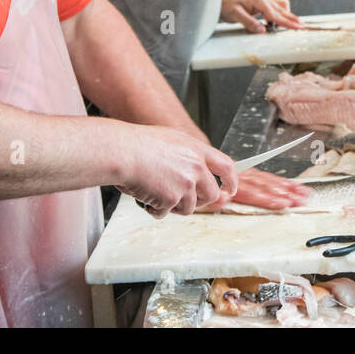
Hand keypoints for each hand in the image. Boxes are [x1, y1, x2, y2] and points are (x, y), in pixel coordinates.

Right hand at [116, 125, 236, 217]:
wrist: (122, 152)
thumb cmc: (138, 144)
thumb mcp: (172, 140)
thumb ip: (188, 155)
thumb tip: (195, 170)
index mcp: (197, 149)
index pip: (226, 166)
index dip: (231, 180)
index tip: (230, 189)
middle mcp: (196, 167)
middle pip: (211, 194)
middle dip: (199, 200)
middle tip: (182, 198)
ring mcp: (185, 184)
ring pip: (189, 207)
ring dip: (173, 205)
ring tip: (155, 192)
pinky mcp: (172, 199)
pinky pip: (167, 213)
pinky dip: (155, 209)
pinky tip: (145, 196)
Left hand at [200, 168, 311, 211]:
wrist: (194, 154)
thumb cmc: (199, 174)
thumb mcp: (202, 187)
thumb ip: (213, 196)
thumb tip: (225, 199)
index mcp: (231, 182)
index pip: (252, 191)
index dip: (268, 197)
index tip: (282, 202)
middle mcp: (242, 177)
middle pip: (265, 185)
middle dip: (284, 194)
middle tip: (299, 200)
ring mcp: (247, 174)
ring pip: (269, 181)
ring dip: (287, 188)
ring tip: (303, 194)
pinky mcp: (248, 173)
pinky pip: (267, 177)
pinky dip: (281, 181)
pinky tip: (293, 186)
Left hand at [221, 0, 303, 33]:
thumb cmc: (227, 5)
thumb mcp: (235, 16)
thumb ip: (250, 23)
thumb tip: (263, 30)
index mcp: (259, 0)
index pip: (276, 14)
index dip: (287, 22)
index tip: (297, 27)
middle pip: (283, 10)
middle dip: (292, 19)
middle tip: (302, 27)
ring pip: (282, 6)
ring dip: (286, 16)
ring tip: (292, 26)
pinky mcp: (263, 0)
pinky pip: (276, 7)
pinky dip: (280, 14)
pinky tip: (277, 23)